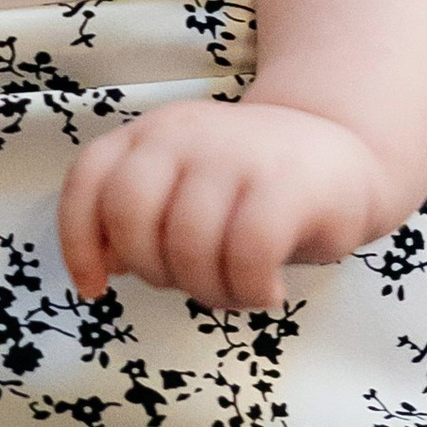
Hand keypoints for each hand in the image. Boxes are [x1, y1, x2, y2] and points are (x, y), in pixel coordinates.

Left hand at [59, 100, 382, 309]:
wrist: (349, 151)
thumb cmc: (253, 188)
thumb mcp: (186, 190)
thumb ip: (142, 219)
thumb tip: (103, 264)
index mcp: (153, 135)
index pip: (89, 181)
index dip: (77, 241)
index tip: (94, 288)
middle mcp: (186, 135)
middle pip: (130, 217)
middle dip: (153, 270)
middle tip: (193, 283)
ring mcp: (236, 154)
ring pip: (188, 244)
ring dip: (208, 291)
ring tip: (237, 292)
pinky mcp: (287, 184)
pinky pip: (246, 254)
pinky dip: (249, 290)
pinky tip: (267, 291)